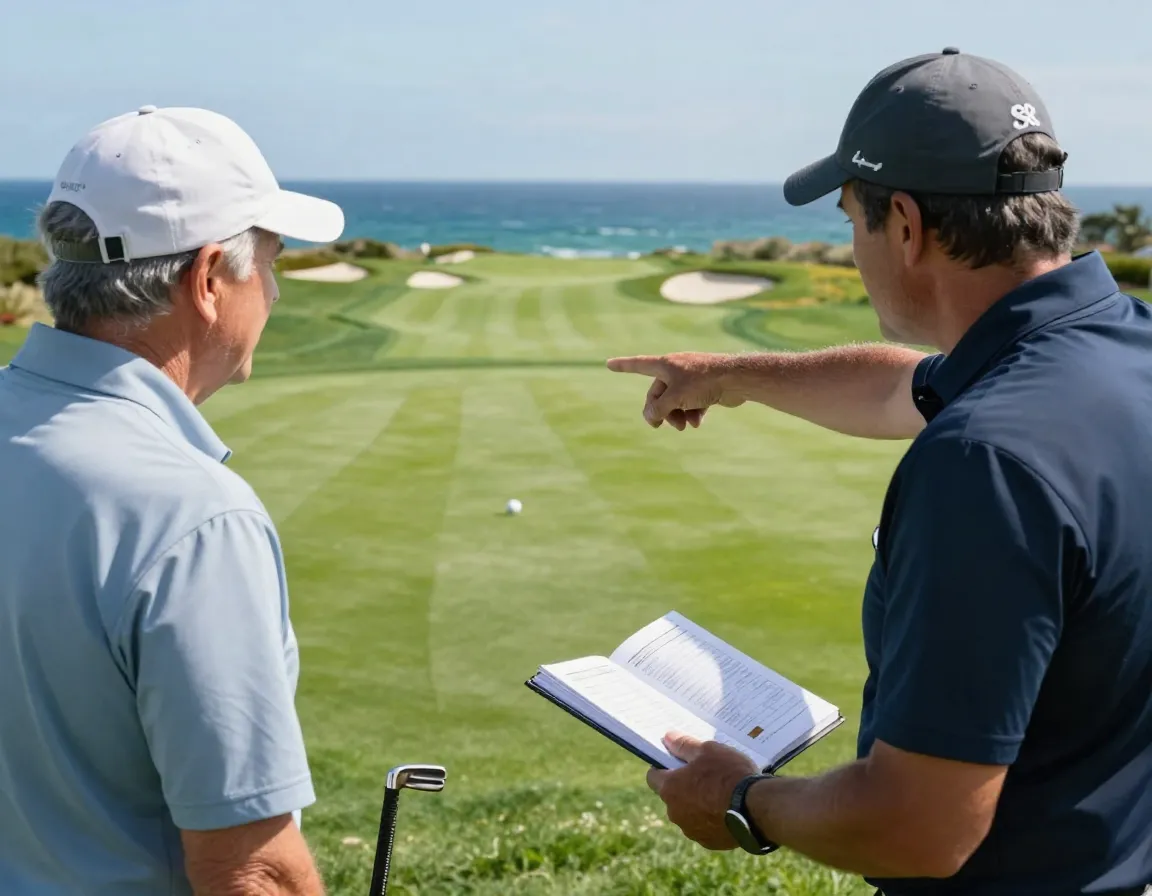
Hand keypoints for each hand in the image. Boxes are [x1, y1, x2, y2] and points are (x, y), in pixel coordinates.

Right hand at [605, 352, 745, 429]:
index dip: (623, 366)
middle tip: (659, 426)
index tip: (608, 364)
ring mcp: (691, 378)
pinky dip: (692, 413)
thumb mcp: (674, 398)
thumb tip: (651, 417)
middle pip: (658, 393)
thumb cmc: (703, 382)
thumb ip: (657, 409)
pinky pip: (691, 403)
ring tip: (684, 426)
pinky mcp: (705, 388)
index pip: (638, 365)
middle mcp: (676, 369)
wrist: (736, 379)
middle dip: (660, 411)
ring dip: (677, 415)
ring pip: (675, 401)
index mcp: (665, 364)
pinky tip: (698, 422)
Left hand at [646, 732, 760, 849]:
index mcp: (670, 789)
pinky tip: (729, 808)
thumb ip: (684, 745)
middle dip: (684, 785)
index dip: (663, 767)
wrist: (757, 808)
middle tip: (705, 773)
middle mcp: (675, 813)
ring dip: (698, 803)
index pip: (653, 776)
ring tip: (721, 791)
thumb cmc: (729, 774)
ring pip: (689, 812)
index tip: (677, 761)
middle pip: (672, 795)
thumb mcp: (708, 750)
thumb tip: (667, 738)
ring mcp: (692, 830)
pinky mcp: (709, 842)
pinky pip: (705, 826)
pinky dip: (712, 818)